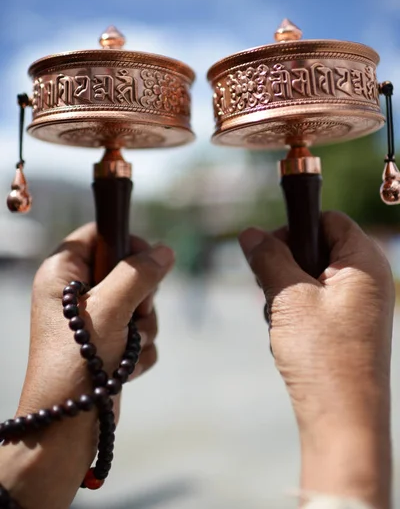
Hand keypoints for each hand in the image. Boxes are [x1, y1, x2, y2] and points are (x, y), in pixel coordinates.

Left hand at [0, 223, 174, 508]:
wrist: (67, 427)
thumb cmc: (77, 361)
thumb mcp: (109, 309)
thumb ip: (138, 274)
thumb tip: (166, 251)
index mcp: (63, 273)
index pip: (100, 233)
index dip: (126, 242)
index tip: (146, 262)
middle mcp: (76, 293)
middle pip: (127, 270)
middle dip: (141, 298)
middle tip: (131, 315)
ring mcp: (94, 320)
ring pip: (140, 304)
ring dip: (142, 328)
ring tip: (123, 349)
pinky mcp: (108, 344)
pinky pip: (141, 333)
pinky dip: (139, 350)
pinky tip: (122, 368)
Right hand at [239, 212, 393, 507]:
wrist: (341, 421)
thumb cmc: (322, 356)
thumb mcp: (288, 299)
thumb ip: (268, 258)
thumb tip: (249, 233)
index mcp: (364, 262)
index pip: (328, 219)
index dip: (295, 227)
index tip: (270, 250)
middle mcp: (368, 279)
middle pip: (317, 247)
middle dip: (285, 265)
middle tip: (272, 291)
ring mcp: (359, 304)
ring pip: (310, 276)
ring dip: (286, 292)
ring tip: (281, 320)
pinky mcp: (348, 326)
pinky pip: (315, 302)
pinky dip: (295, 312)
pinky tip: (287, 336)